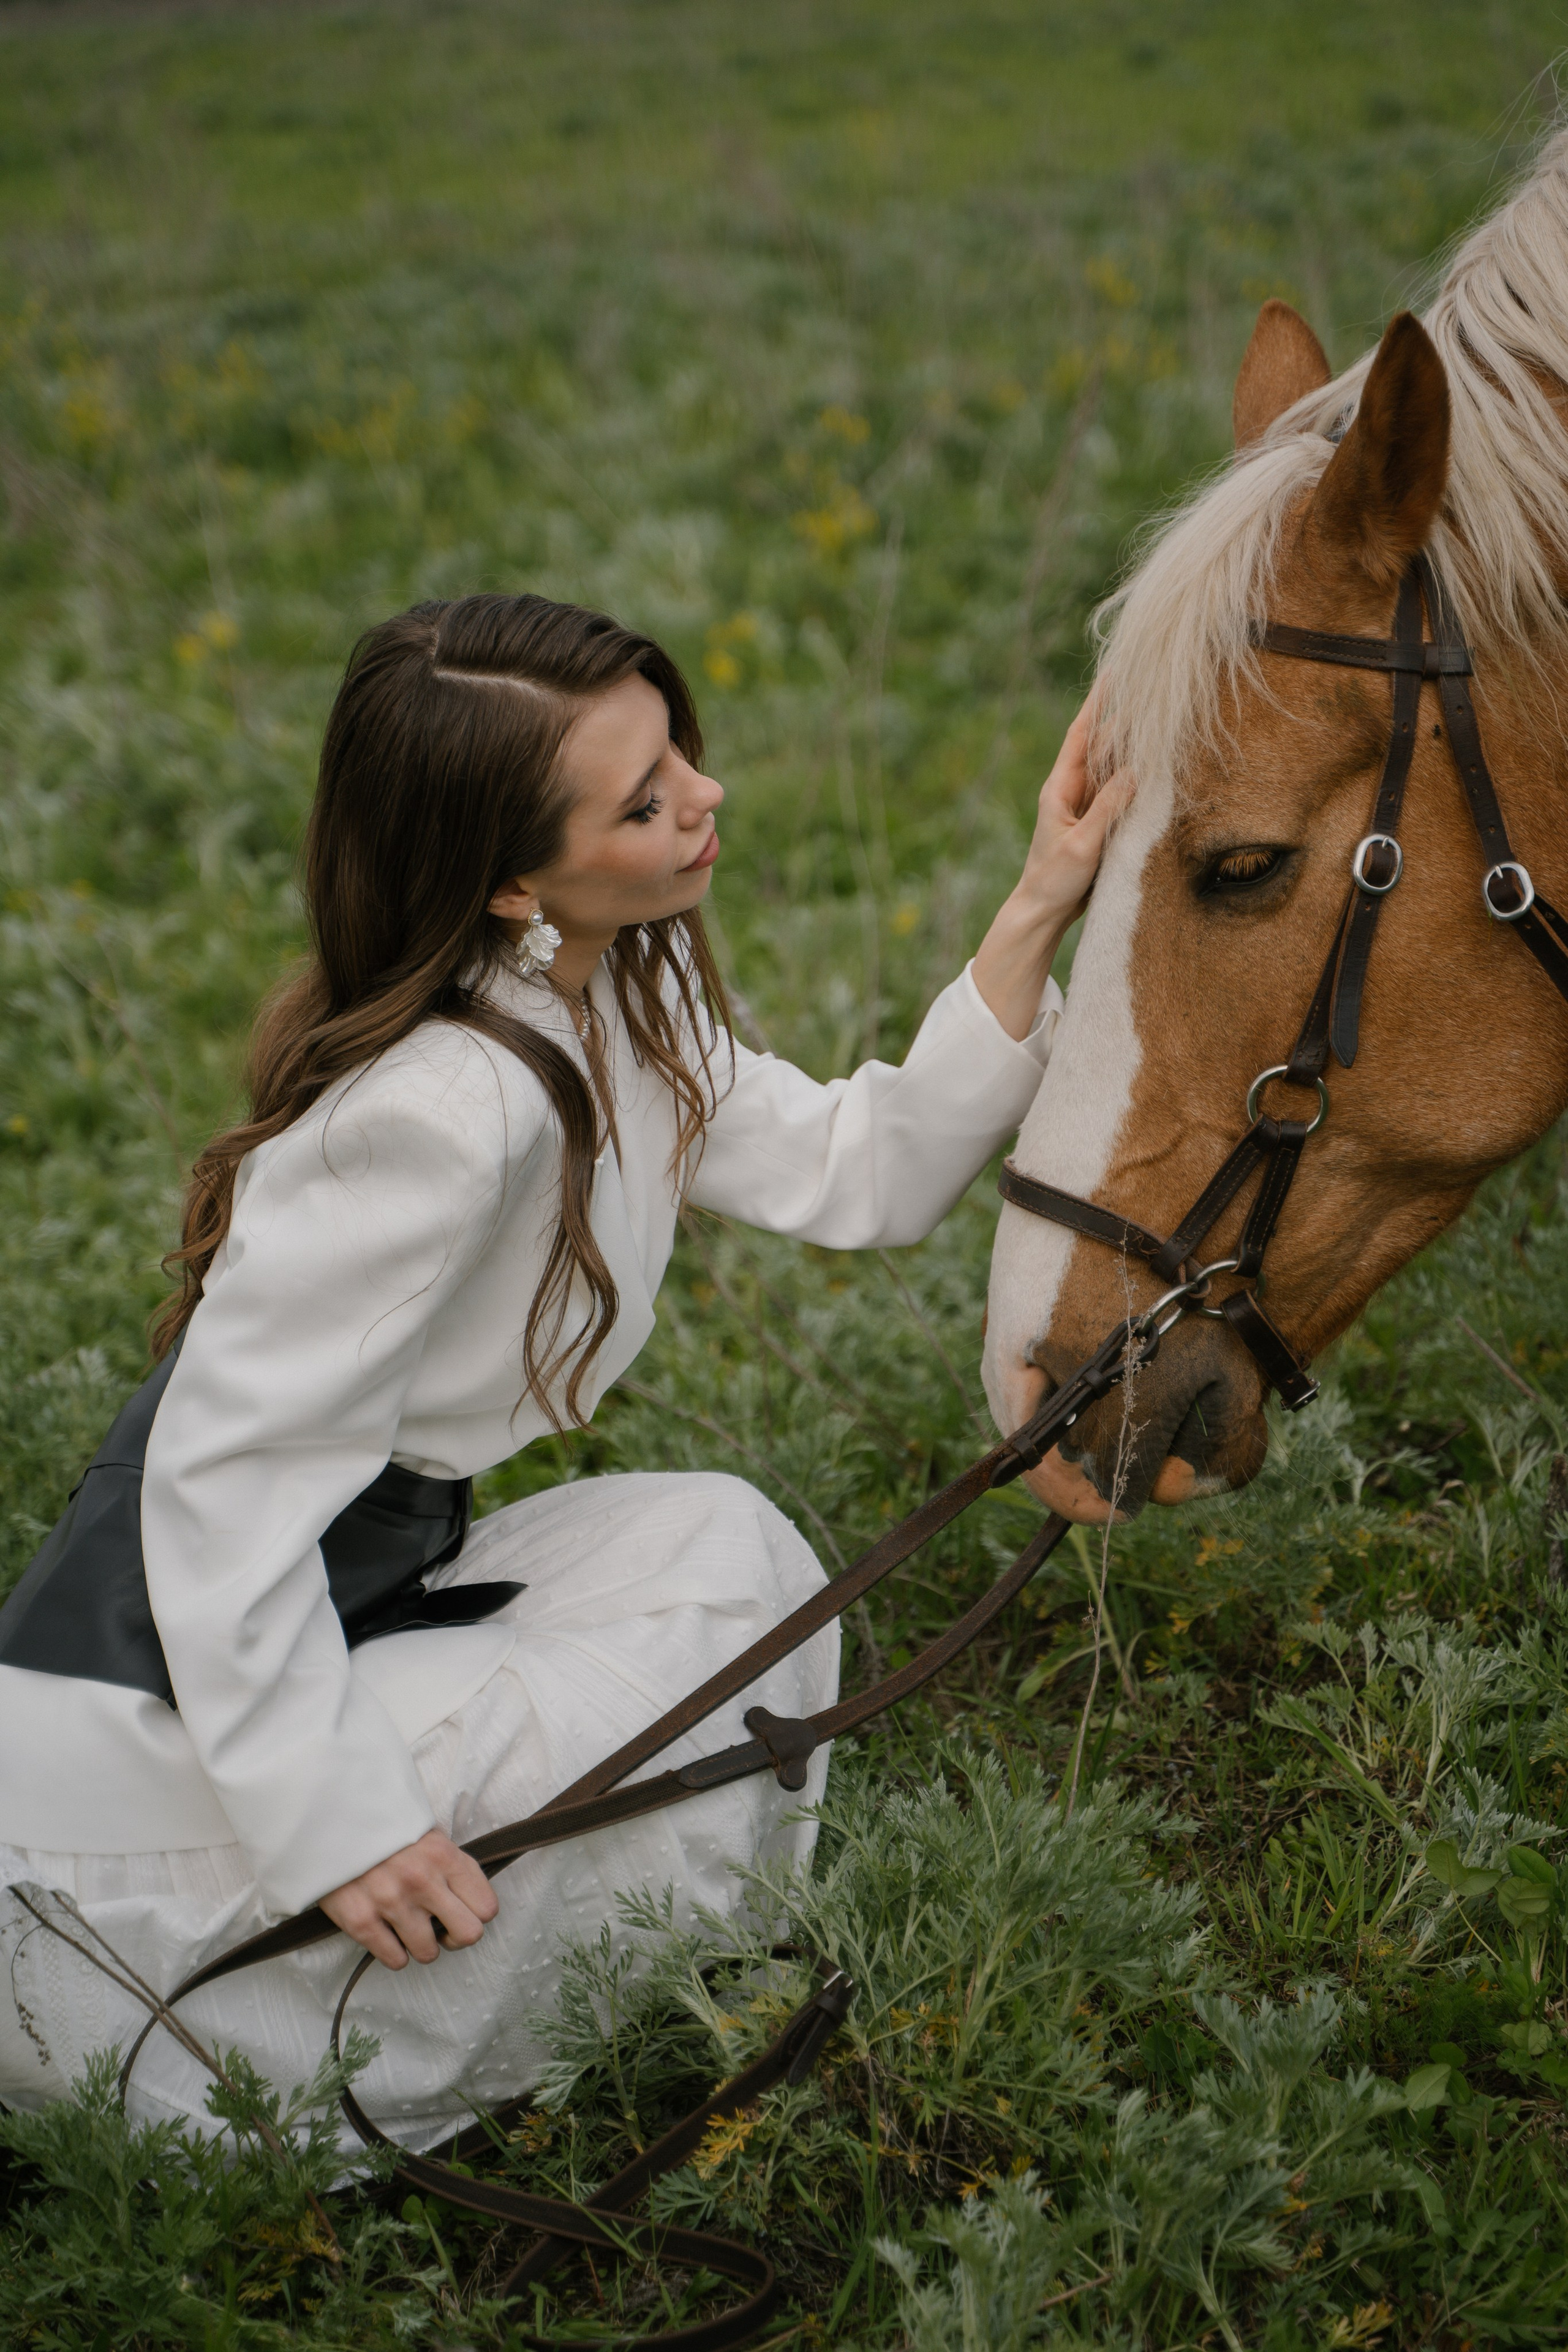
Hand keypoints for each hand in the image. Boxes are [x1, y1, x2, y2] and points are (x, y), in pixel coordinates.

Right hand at [320, 1828, 499, 1969]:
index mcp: (444, 1855)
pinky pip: (395, 1960)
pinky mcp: (360, 1921)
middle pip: (468, 1935)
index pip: (487, 1907)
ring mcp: (391, 1902)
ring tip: (407, 1927)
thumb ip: (450, 1865)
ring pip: (429, 1953)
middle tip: (440, 1927)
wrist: (328, 1820)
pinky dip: (393, 1953)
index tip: (461, 1909)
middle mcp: (422, 1880)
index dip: (476, 1914)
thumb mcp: (425, 1832)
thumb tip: (469, 1899)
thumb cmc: (383, 1827)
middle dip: (455, 1935)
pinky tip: (386, 1933)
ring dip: (420, 1945)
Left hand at [971, 698, 1132, 1040]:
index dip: (1098, 702)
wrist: (1043, 912)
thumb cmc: (1054, 879)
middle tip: (1156, 693)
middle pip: (1105, 746)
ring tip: (1165, 721)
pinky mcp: (1099, 822)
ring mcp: (1087, 805)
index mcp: (1061, 787)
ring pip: (1116, 768)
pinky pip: (1123, 793)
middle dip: (1128, 719)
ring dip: (1137, 747)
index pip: (1082, 734)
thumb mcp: (1082, 844)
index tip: (1114, 672)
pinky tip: (1161, 768)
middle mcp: (1074, 790)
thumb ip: (1108, 808)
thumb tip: (1136, 770)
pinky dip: (1140, 780)